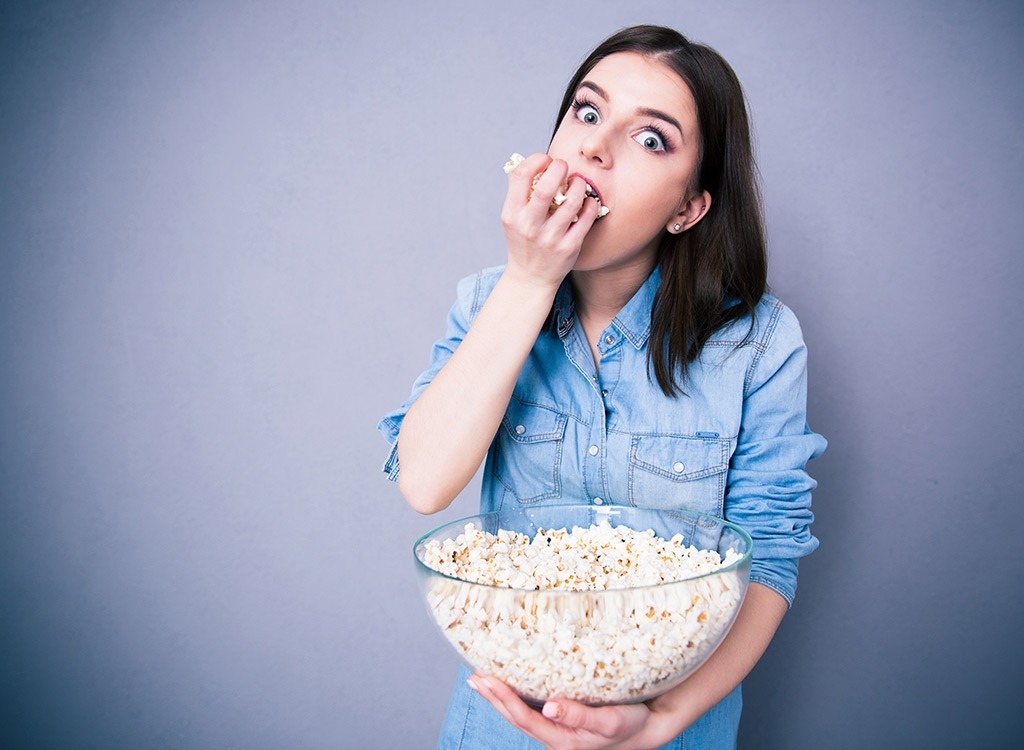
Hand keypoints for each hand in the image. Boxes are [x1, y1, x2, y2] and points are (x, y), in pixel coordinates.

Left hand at [468, 674, 669, 749]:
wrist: (647, 730)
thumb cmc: (630, 725)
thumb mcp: (610, 721)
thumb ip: (580, 715)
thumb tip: (550, 707)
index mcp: (563, 741)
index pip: (525, 718)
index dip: (504, 699)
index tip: (487, 680)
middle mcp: (555, 738)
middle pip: (516, 717)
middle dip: (494, 697)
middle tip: (475, 677)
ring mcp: (557, 731)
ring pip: (521, 714)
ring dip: (500, 697)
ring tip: (482, 680)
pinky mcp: (562, 721)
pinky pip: (531, 709)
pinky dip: (516, 696)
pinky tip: (509, 685)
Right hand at [500, 152, 599, 289]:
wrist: (530, 278)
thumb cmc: (523, 240)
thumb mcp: (512, 217)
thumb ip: (518, 191)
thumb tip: (531, 161)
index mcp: (512, 214)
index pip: (521, 175)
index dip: (536, 160)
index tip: (546, 159)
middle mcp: (529, 226)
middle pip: (547, 187)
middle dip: (559, 167)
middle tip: (564, 166)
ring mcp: (550, 238)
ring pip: (572, 201)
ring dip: (579, 185)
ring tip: (578, 183)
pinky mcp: (569, 247)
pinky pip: (586, 218)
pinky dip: (591, 204)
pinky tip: (588, 201)